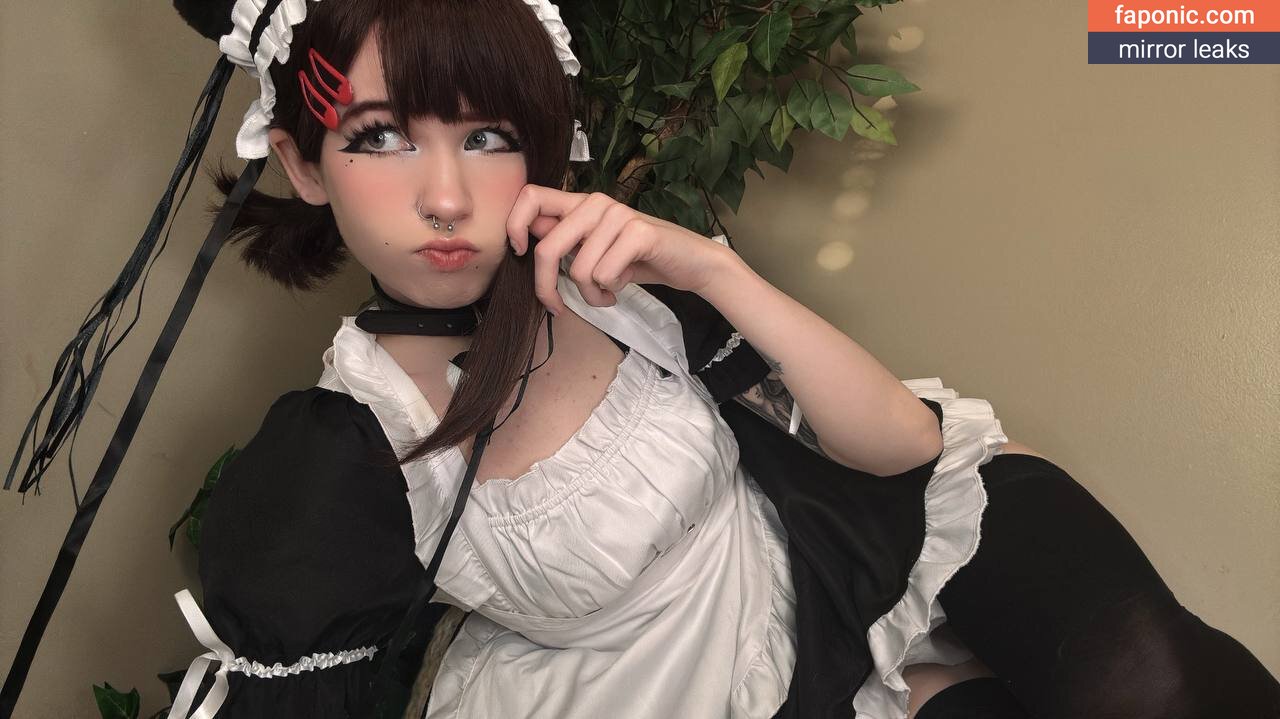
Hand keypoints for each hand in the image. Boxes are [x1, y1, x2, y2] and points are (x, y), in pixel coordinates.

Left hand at [505, 186, 731, 315]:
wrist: (691, 263)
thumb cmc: (638, 260)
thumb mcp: (595, 250)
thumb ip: (564, 241)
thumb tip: (525, 241)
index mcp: (581, 204)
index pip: (530, 196)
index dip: (514, 225)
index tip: (521, 253)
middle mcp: (596, 203)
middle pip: (547, 248)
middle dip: (546, 288)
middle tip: (557, 307)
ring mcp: (618, 215)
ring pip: (578, 271)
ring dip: (590, 295)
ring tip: (607, 292)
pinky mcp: (638, 232)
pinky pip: (604, 275)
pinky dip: (609, 292)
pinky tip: (622, 287)